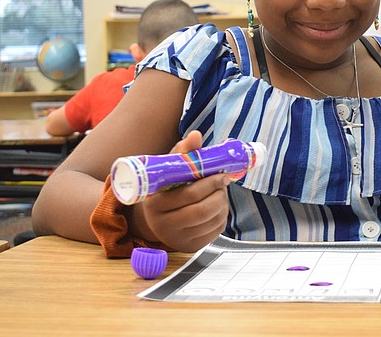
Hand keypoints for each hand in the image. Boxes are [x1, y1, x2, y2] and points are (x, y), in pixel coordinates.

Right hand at [135, 131, 231, 252]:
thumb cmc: (166, 188)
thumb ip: (183, 152)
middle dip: (219, 194)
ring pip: (211, 220)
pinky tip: (217, 206)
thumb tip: (196, 135)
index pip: (189, 195)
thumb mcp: (169, 169)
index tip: (221, 173)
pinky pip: (215, 231)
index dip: (210, 183)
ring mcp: (177, 239)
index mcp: (155, 204)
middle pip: (202, 210)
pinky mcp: (191, 247)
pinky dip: (222, 215)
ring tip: (220, 192)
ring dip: (222, 203)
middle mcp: (163, 226)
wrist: (157, 218)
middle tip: (224, 181)